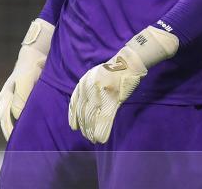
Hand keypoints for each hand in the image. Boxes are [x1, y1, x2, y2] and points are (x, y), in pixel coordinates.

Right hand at [0, 18, 54, 140]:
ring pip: (16, 120)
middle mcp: (8, 100)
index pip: (6, 121)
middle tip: (22, 150)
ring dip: (21, 130)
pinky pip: (23, 115)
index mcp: (5, 97)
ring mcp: (16, 100)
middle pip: (8, 123)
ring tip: (28, 144)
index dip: (11, 133)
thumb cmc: (30, 67)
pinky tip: (34, 130)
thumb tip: (17, 116)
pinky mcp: (25, 99)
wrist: (37, 53)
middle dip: (14, 136)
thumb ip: (20, 98)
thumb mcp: (25, 81)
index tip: (17, 144)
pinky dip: (26, 123)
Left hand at [68, 26, 177, 143]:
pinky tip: (101, 138)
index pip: (74, 103)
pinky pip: (105, 118)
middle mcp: (89, 88)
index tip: (74, 127)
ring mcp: (101, 93)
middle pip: (83, 112)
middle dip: (84, 127)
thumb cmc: (112, 70)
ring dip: (92, 131)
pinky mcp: (113, 99)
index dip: (74, 117)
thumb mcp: (94, 76)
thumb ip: (87, 89)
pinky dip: (102, 130)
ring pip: (93, 117)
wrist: (128, 63)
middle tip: (87, 136)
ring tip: (93, 139)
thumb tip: (83, 107)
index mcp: (84, 82)